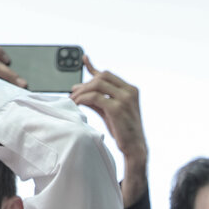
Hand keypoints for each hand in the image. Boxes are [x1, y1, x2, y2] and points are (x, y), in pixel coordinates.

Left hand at [71, 56, 147, 207]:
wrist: (134, 148)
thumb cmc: (123, 130)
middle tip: (74, 93)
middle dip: (85, 83)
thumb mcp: (110, 110)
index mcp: (131, 90)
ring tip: (74, 100)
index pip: (108, 74)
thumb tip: (79, 87)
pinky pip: (95, 97)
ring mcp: (125, 99)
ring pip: (97, 85)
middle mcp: (130, 91)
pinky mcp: (117, 109)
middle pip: (102, 77)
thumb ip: (98, 97)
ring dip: (82, 91)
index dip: (93, 68)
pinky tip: (77, 104)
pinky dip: (83, 99)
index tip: (84, 60)